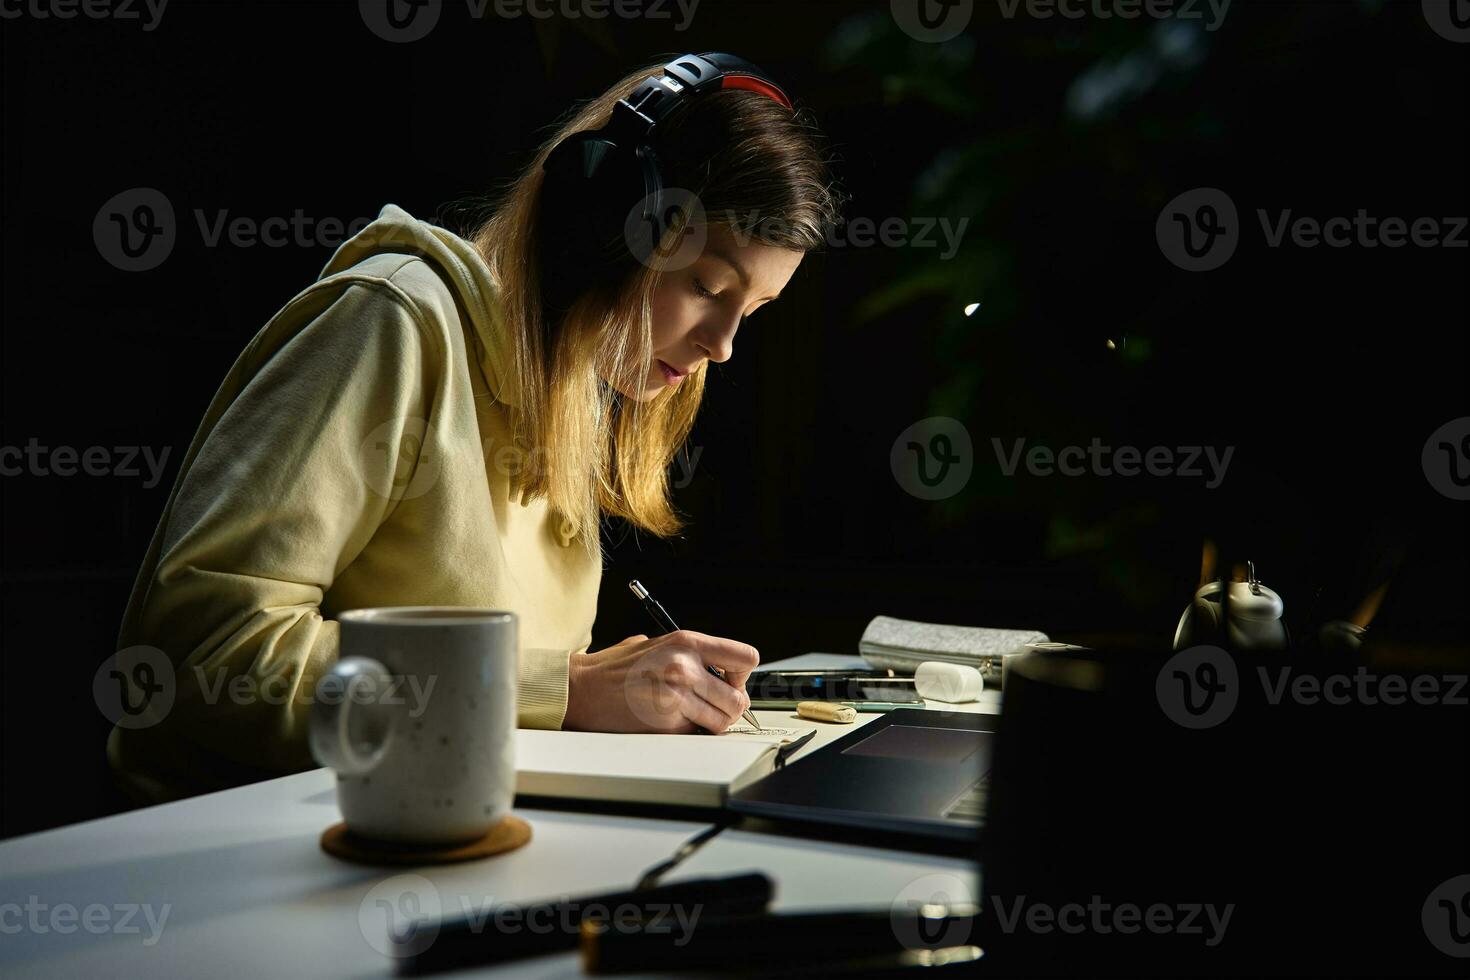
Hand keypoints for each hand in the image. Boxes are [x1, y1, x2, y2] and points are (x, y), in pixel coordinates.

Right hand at [564, 630, 759, 733]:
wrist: (584, 688)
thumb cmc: (617, 667)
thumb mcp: (659, 643)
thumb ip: (693, 655)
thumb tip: (725, 672)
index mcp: (687, 642)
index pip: (746, 658)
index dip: (742, 676)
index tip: (731, 682)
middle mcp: (685, 667)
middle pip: (738, 699)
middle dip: (729, 708)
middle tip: (712, 707)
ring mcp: (677, 696)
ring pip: (722, 721)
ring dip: (711, 723)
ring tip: (689, 714)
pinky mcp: (666, 723)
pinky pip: (696, 732)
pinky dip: (688, 731)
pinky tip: (668, 720)